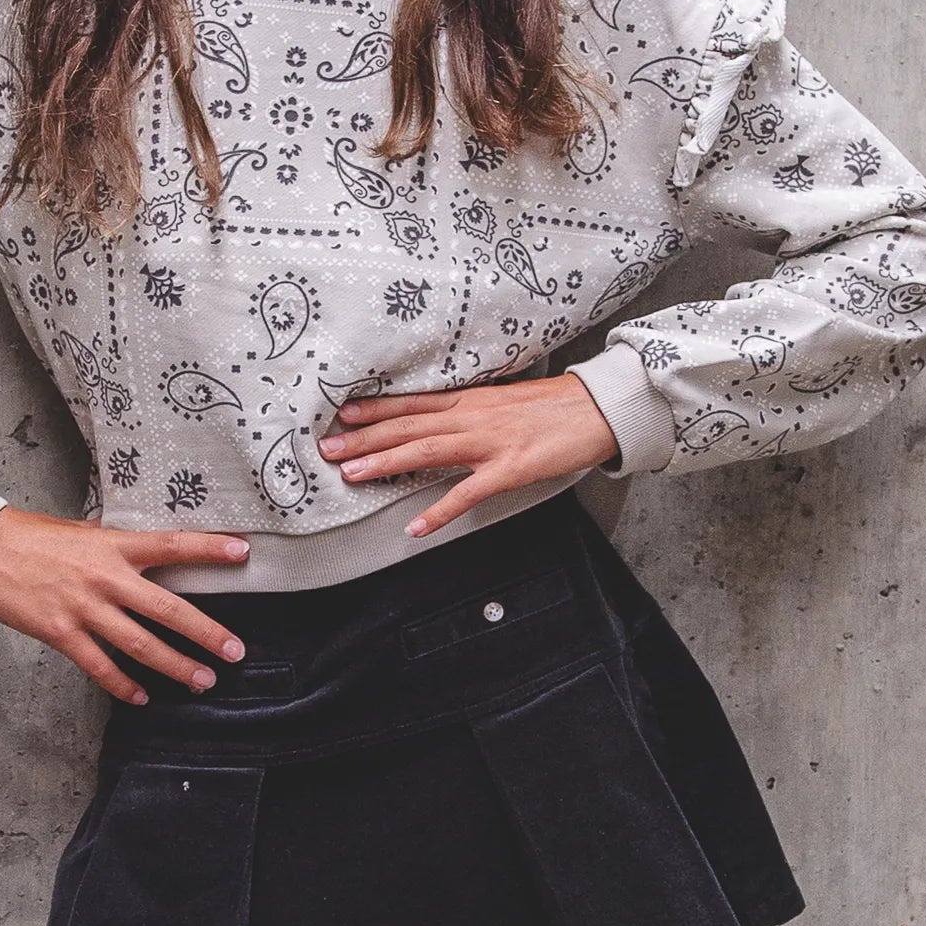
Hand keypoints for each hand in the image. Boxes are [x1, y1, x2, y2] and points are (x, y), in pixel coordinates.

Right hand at [0, 508, 251, 705]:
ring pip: (140, 644)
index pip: (172, 545)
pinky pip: (100, 666)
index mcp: (115, 546)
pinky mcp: (60, 632)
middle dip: (205, 633)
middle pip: (167, 609)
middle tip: (234, 651)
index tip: (243, 552)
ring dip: (175, 666)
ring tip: (201, 681)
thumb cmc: (34, 536)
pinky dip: (123, 685)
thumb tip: (144, 557)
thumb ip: (116, 549)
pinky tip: (141, 697)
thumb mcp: (84, 533)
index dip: (209, 548)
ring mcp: (84, 608)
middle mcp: (106, 577)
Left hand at [317, 373, 619, 539]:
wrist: (598, 409)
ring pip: (426, 451)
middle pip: (408, 426)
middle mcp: (472, 416)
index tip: (343, 415)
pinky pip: (468, 493)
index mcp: (471, 399)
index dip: (376, 410)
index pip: (413, 404)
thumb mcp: (506, 399)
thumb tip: (445, 417)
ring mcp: (489, 443)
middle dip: (365, 439)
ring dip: (386, 463)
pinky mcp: (510, 469)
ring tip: (353, 475)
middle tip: (328, 449)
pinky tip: (416, 527)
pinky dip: (440, 511)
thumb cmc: (555, 406)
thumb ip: (473, 409)